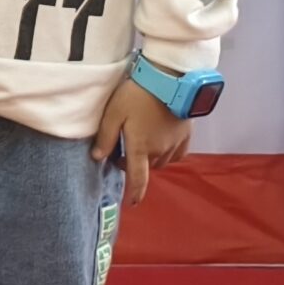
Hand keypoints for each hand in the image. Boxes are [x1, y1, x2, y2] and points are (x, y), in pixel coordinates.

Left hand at [93, 75, 192, 206]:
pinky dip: (166, 153)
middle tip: (122, 150)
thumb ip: (106, 137)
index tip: (132, 203)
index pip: (137, 178)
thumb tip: (98, 157)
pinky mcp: (185, 135)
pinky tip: (160, 143)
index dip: (134, 193)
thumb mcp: (113, 113)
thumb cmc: (137, 95)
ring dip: (150, 158)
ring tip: (140, 142)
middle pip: (147, 167)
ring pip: (161, 161)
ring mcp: (175, 144)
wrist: (170, 81)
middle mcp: (160, 151)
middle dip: (134, 164)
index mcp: (141, 149)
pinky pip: (176, 153)